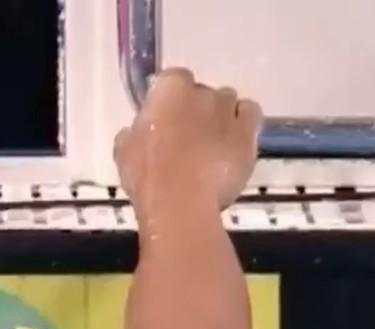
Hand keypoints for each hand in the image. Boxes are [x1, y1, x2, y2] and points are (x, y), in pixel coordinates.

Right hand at [113, 68, 261, 215]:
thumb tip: (136, 132)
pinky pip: (250, 114)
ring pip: (228, 101)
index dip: (169, 99)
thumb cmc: (147, 177)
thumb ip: (134, 133)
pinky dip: (243, 122)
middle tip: (187, 138)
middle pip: (202, 92)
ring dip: (221, 116)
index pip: (171, 79)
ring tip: (212, 143)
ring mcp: (228, 109)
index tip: (164, 118)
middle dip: (196, 109)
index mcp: (168, 89)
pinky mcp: (249, 131)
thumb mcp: (124, 152)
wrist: (181, 202)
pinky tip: (234, 140)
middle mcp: (201, 91)